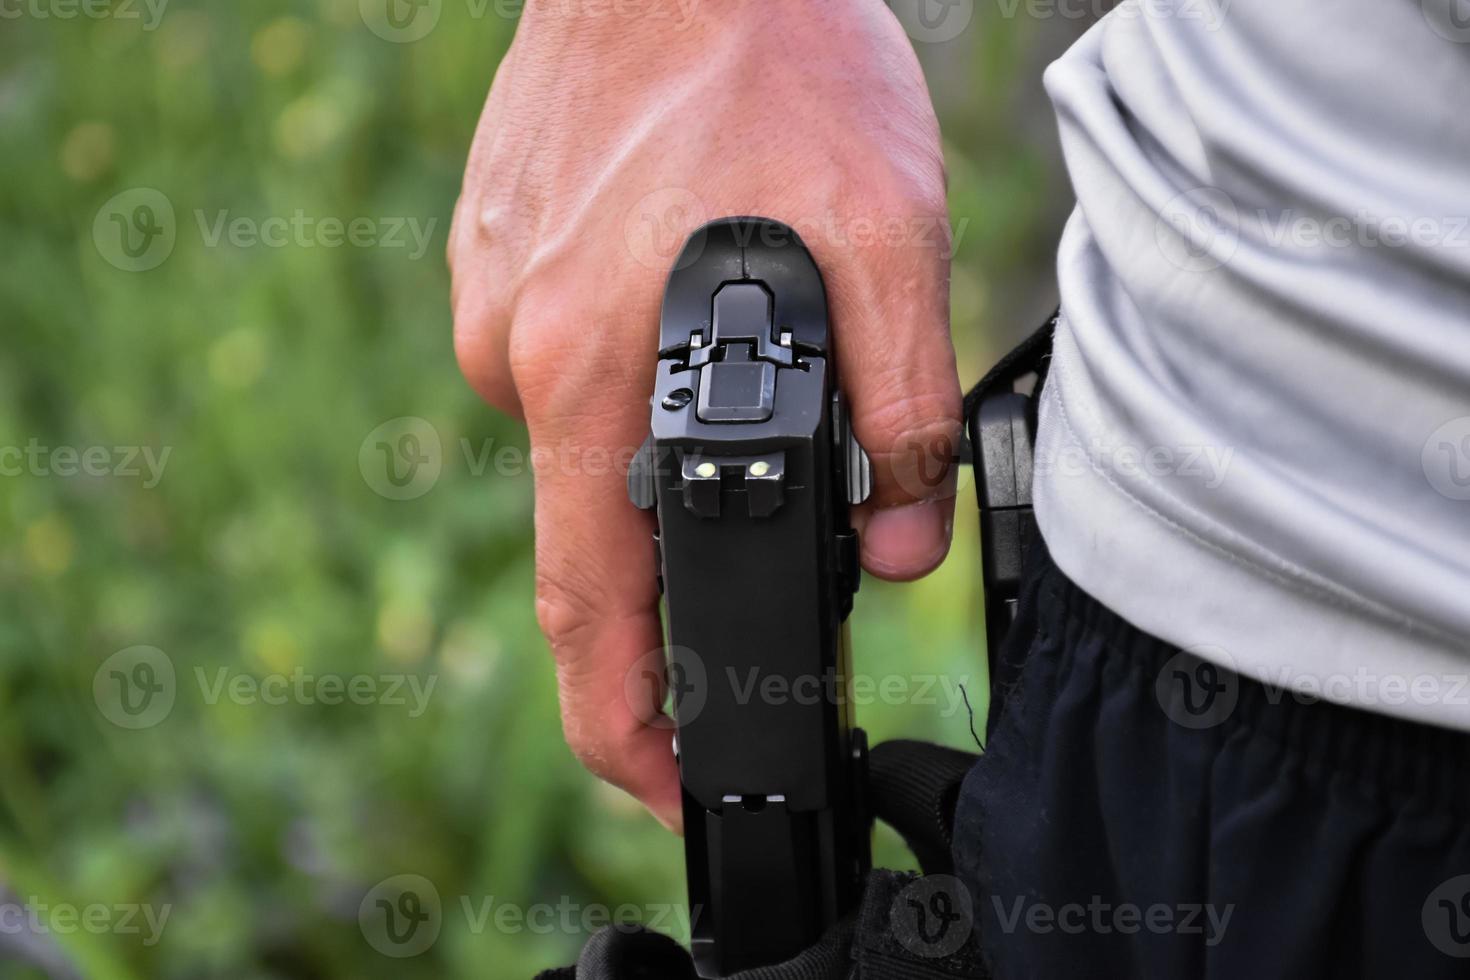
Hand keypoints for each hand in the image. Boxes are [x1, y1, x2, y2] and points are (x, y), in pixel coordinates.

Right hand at [449, 1, 961, 831]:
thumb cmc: (771, 61)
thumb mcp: (889, 237)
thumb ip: (899, 413)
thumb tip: (896, 551)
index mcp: (591, 376)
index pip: (588, 611)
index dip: (626, 725)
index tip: (671, 778)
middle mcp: (518, 357)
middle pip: (587, 532)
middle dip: (673, 570)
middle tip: (759, 537)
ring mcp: (494, 306)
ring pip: (585, 438)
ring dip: (661, 440)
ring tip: (745, 349)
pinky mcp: (496, 261)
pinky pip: (566, 359)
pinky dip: (630, 368)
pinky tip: (691, 291)